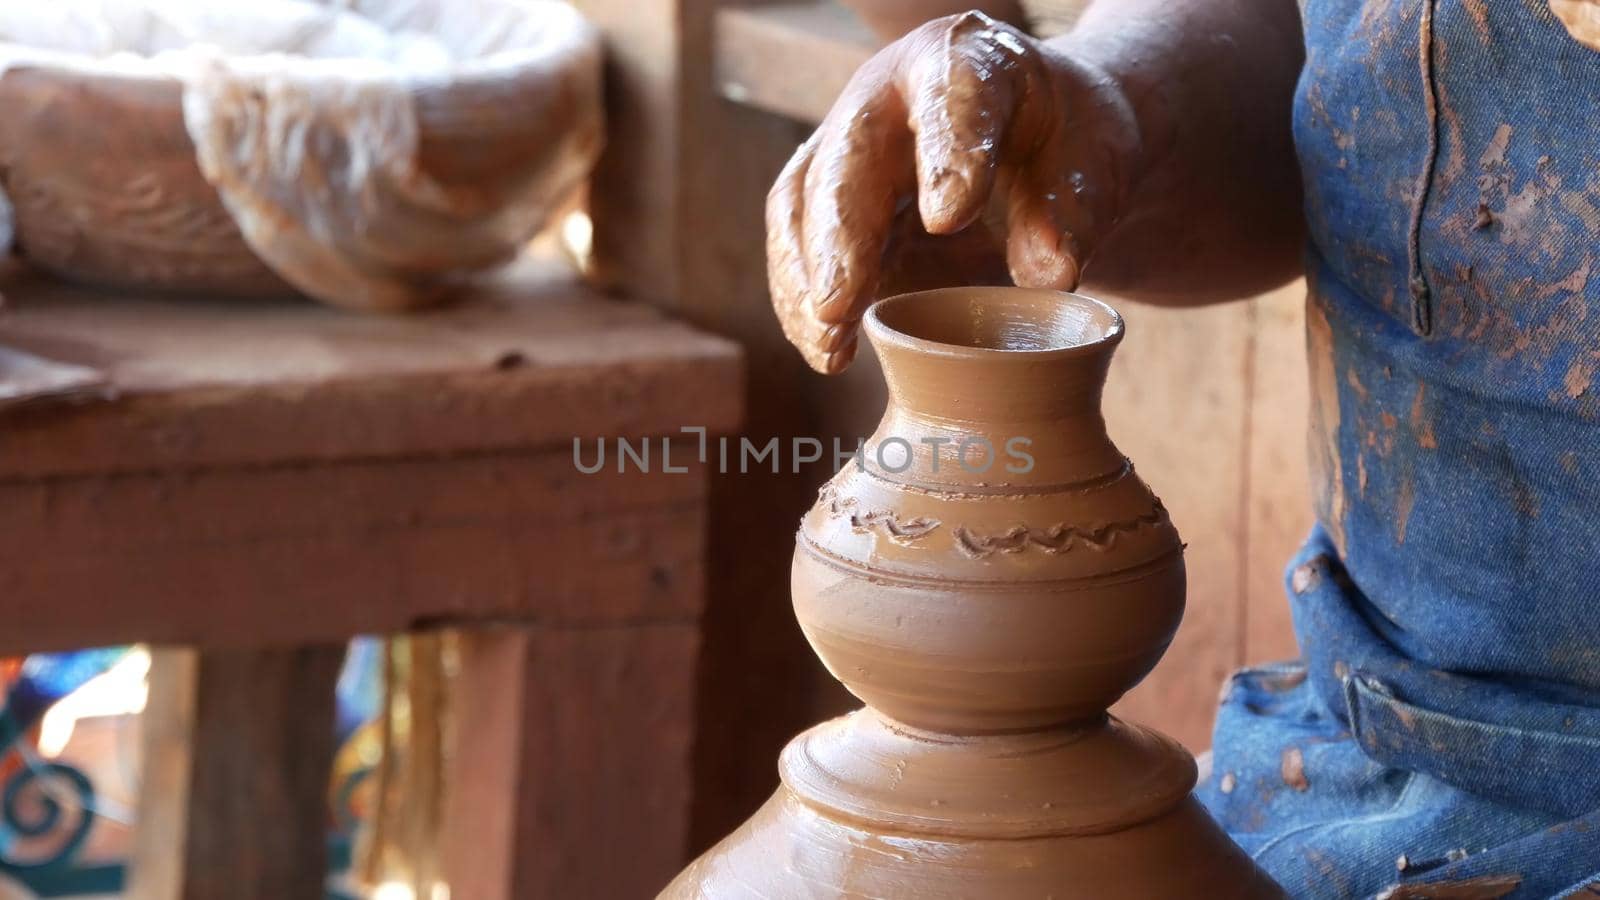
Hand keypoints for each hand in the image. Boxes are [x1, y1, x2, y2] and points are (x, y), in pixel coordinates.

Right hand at [767, 12, 1142, 372]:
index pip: (950, 98)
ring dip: (807, 283)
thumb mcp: (1089, 164)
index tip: (950, 219)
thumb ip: (1072, 212)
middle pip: (849, 160)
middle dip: (839, 236)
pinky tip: (825, 348)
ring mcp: (845, 149)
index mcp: (962, 62)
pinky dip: (803, 303)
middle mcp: (886, 98)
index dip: (947, 155)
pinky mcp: (827, 203)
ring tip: (829, 348)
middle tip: (839, 305)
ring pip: (801, 206)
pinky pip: (798, 249)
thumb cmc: (1061, 145)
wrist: (1034, 142)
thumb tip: (1052, 274)